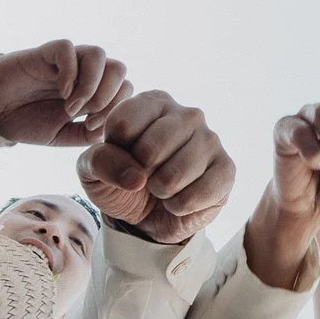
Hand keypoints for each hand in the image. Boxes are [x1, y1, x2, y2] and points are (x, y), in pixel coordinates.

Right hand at [0, 41, 132, 145]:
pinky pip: (68, 49)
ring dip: (92, 85)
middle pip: (119, 69)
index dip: (117, 108)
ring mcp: (66, 61)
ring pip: (99, 55)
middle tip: (88, 116)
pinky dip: (70, 72)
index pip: (125, 88)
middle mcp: (83, 72)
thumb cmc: (27, 121)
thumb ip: (87, 134)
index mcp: (93, 90)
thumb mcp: (63, 136)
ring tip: (72, 106)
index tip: (92, 126)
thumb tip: (110, 129)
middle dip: (110, 97)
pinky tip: (61, 93)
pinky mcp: (45, 52)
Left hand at [76, 90, 233, 243]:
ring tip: (162, 189)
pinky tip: (180, 200)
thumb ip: (100, 161)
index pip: (123, 123)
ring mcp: (210, 140)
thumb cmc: (121, 181)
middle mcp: (187, 114)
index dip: (115, 151)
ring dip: (159, 193)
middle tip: (144, 176)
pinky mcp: (226, 169)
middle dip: (139, 174)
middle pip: (150, 149)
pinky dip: (180, 206)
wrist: (147, 216)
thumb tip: (137, 177)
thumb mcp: (92, 170)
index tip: (121, 157)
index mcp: (153, 102)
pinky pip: (198, 194)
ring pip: (173, 176)